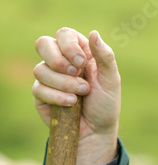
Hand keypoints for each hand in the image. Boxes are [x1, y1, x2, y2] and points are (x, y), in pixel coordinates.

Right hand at [32, 28, 120, 164]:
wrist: (96, 132)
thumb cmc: (106, 105)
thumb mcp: (111, 81)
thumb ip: (105, 57)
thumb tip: (94, 32)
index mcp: (80, 53)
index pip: (64, 34)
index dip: (69, 46)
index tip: (82, 63)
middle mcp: (61, 62)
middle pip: (43, 43)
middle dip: (59, 61)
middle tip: (77, 75)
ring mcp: (49, 77)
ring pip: (40, 69)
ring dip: (64, 84)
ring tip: (81, 95)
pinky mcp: (40, 93)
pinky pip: (39, 88)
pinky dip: (57, 97)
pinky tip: (71, 104)